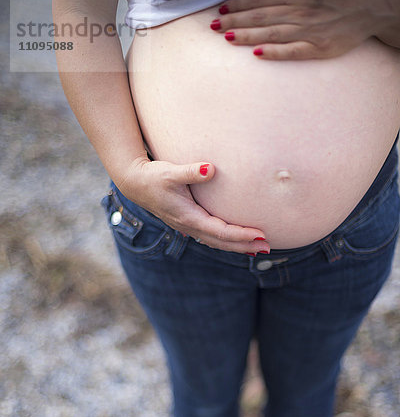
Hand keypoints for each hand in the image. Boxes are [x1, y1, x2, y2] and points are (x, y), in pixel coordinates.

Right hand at [116, 156, 269, 253]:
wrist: (135, 183)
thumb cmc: (153, 176)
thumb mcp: (171, 172)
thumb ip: (191, 171)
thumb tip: (210, 168)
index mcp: (188, 217)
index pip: (220, 231)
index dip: (241, 235)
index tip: (260, 235)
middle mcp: (189, 226)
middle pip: (222, 242)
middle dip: (245, 246)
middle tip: (268, 248)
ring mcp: (188, 227)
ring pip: (217, 242)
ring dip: (238, 246)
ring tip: (258, 249)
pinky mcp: (187, 223)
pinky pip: (211, 237)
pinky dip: (227, 241)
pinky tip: (237, 241)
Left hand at [212, 0, 395, 58]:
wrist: (373, 9)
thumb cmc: (340, 1)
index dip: (240, 3)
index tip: (222, 7)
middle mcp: (300, 11)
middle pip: (261, 16)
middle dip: (235, 19)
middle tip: (214, 25)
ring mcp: (309, 30)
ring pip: (271, 33)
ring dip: (247, 35)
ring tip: (226, 37)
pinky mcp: (318, 48)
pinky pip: (292, 51)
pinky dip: (274, 52)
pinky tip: (257, 54)